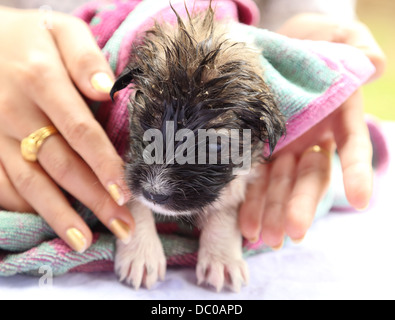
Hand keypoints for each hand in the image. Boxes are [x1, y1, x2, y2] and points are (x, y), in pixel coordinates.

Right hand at [0, 7, 134, 251]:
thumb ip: (85, 57)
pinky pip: (2, 183)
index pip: (80, 130)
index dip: (104, 164)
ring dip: (59, 215)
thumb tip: (108, 90)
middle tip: (122, 227)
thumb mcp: (60, 29)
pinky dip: (26, 206)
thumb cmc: (28, 36)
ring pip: (30, 181)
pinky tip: (49, 222)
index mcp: (40, 79)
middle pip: (61, 164)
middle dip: (93, 200)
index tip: (126, 193)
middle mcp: (16, 112)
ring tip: (84, 243)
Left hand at [238, 14, 385, 247]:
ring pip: (281, 184)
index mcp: (337, 116)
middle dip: (301, 204)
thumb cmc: (308, 41)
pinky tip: (246, 224)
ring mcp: (285, 147)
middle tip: (293, 232)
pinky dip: (251, 201)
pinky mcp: (259, 150)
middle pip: (310, 176)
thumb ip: (354, 46)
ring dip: (273, 212)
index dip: (357, 172)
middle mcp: (313, 138)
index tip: (361, 200)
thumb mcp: (333, 36)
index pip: (352, 147)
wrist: (270, 49)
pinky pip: (256, 178)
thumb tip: (373, 62)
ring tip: (265, 237)